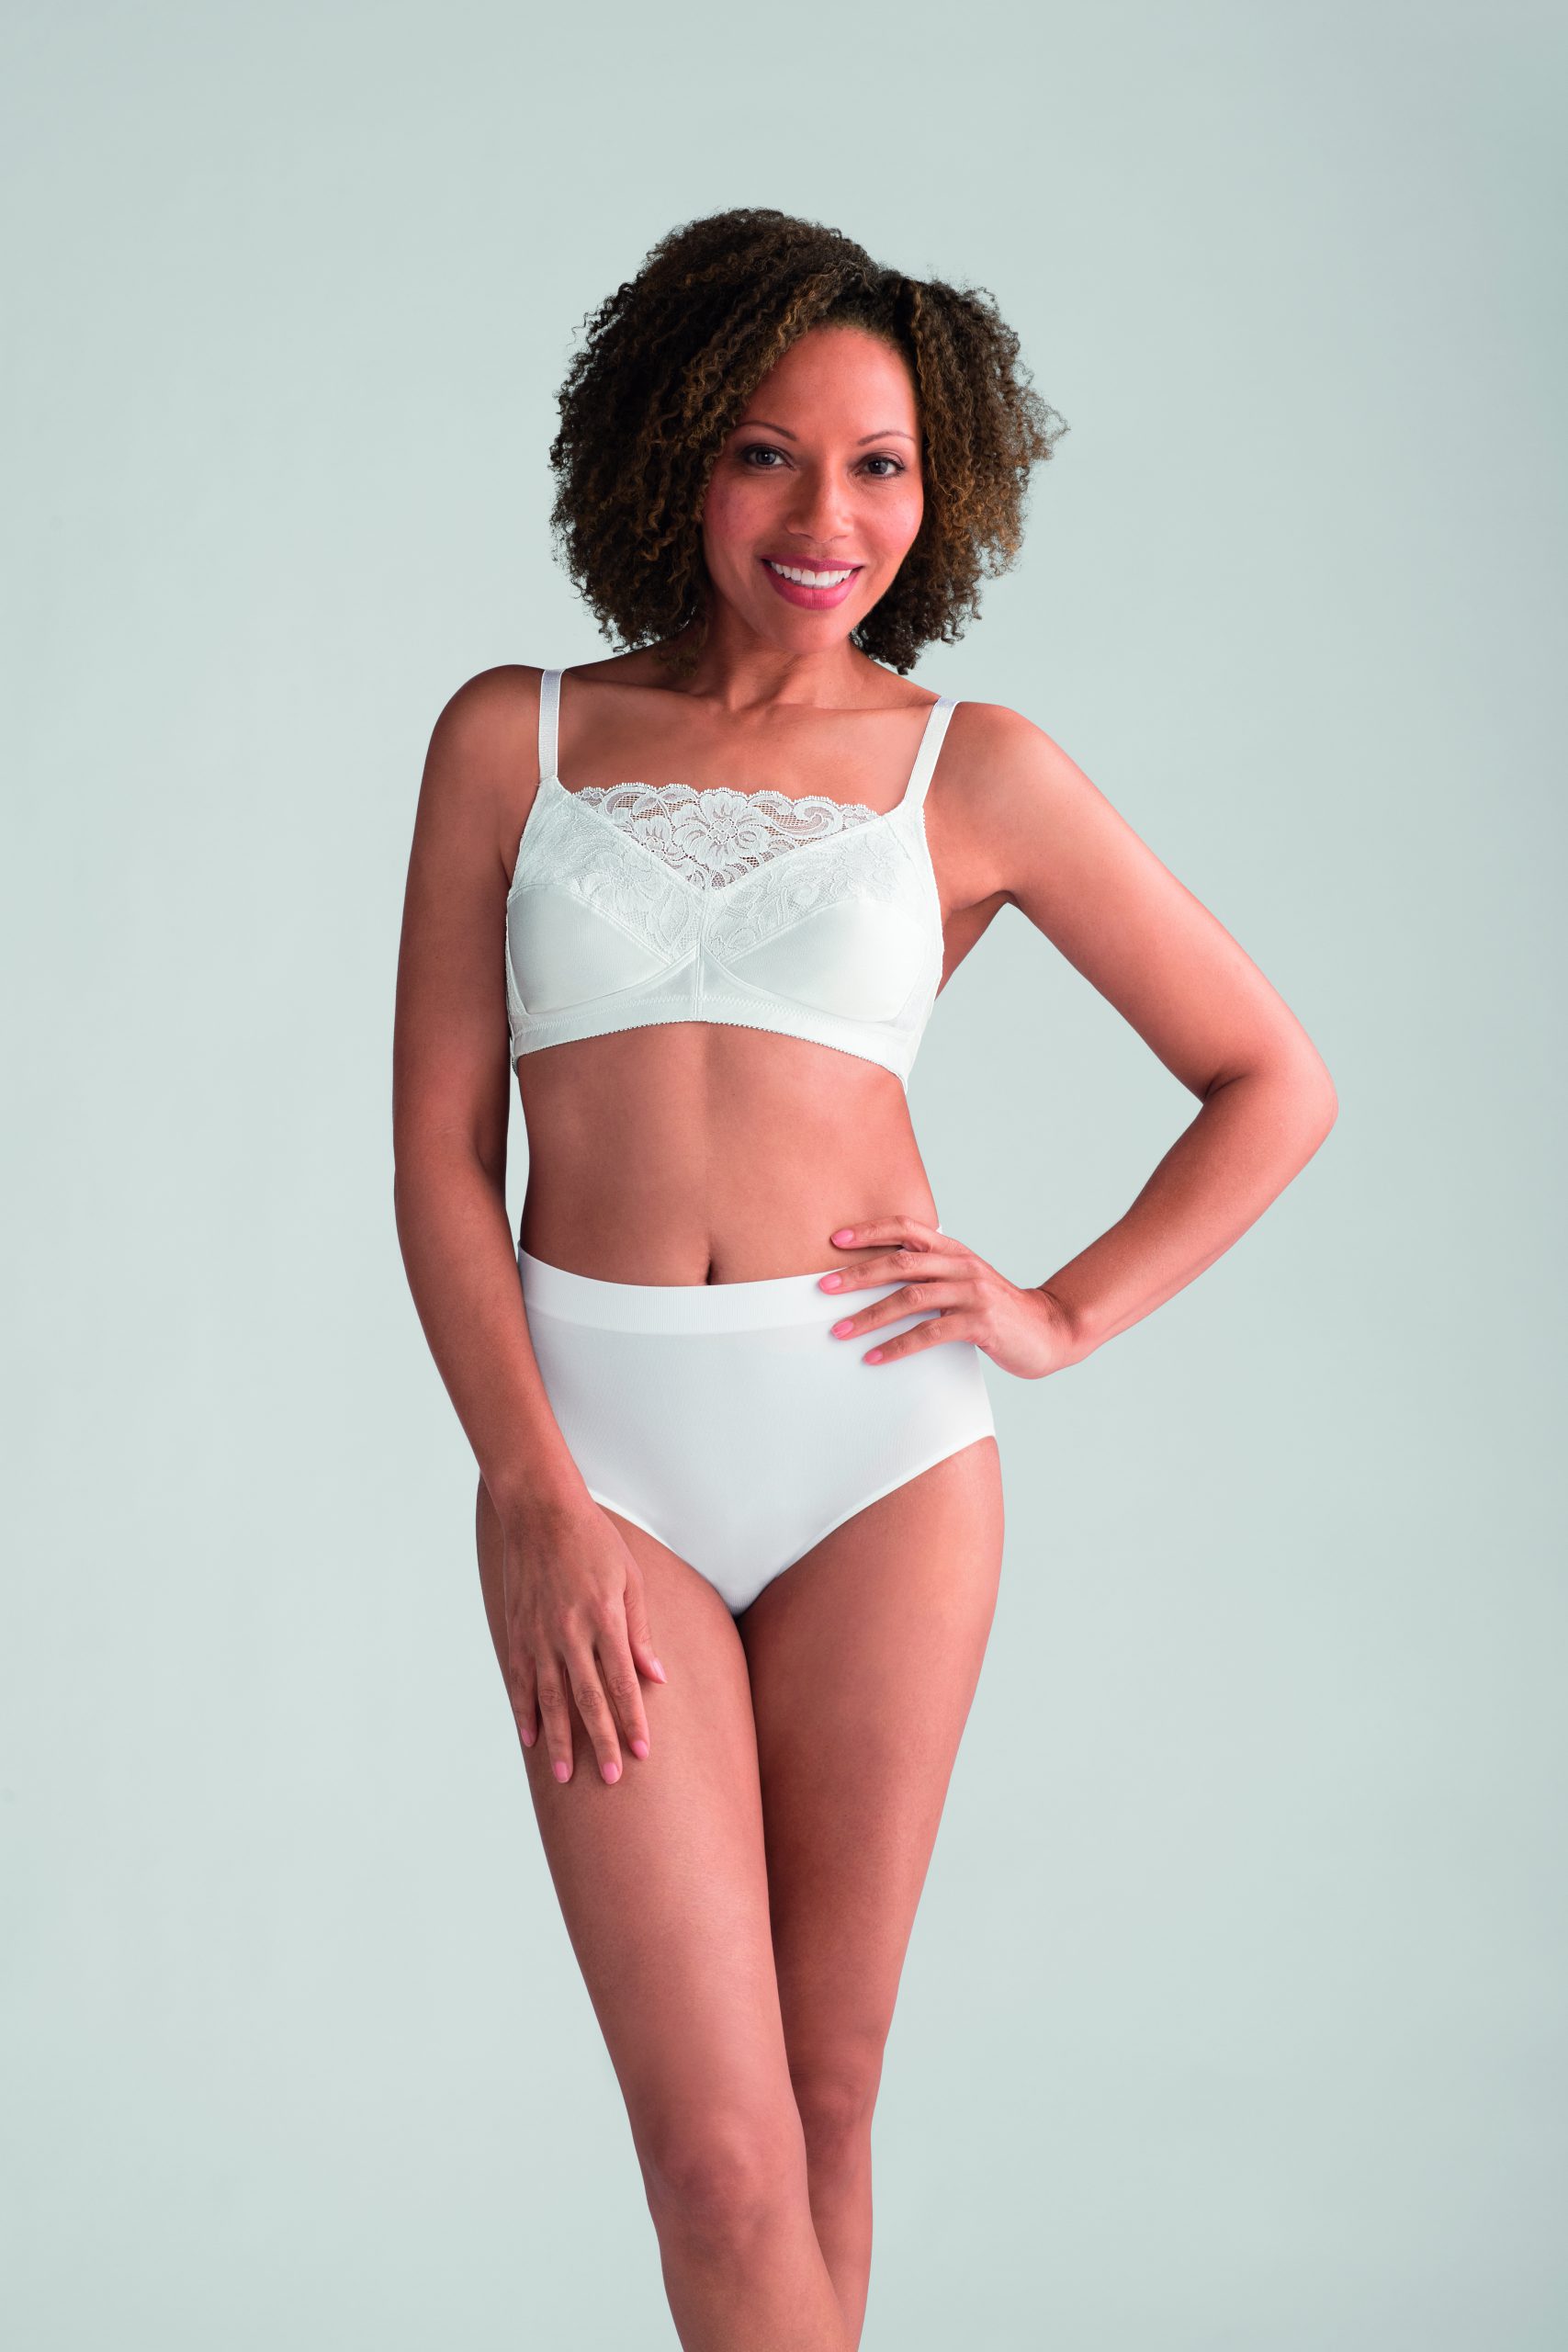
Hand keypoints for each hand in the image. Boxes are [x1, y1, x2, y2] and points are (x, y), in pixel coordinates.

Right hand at [501, 1498, 667, 1786]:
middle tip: (611, 1778)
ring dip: (559, 1739)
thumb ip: (640, 1632)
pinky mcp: (518, 1632)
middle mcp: (571, 1632)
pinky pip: (521, 1681)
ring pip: (551, 1699)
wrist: (542, 1512)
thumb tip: (657, 1677)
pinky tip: (529, 1738)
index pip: (623, 1683)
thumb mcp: (631, 1580)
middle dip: (602, 1741)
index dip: (633, 1721)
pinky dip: (524, 1711)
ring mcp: (540, 1635)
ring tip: (566, 1774)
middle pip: (589, 1699)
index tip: (642, 1753)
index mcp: (605, 1619)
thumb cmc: (595, 1542)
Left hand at [817, 1214, 1080, 1380]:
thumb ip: (932, 1275)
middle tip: (824, 1287)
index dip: (871, 1231)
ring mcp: (972, 1293)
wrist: (1048, 1331)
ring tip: (839, 1330)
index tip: (836, 1240)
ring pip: (910, 1298)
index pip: (908, 1228)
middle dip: (858, 1274)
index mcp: (955, 1251)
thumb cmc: (997, 1311)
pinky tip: (874, 1357)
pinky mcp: (980, 1324)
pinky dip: (897, 1346)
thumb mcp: (965, 1282)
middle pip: (900, 1261)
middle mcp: (962, 1265)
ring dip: (869, 1315)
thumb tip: (880, 1278)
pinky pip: (929, 1334)